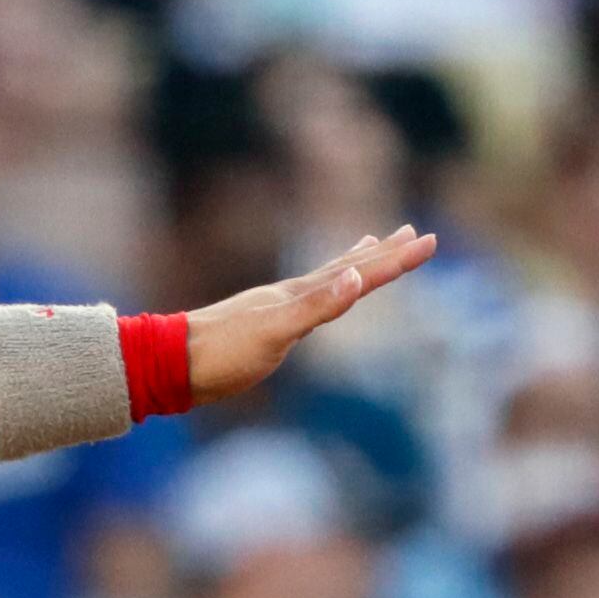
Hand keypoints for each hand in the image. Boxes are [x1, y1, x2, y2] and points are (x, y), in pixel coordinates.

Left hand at [182, 227, 438, 398]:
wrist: (170, 364)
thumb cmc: (222, 354)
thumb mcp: (274, 333)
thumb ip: (317, 307)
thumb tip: (358, 277)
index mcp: (300, 296)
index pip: (359, 273)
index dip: (395, 260)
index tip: (428, 240)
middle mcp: (291, 294)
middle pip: (348, 267)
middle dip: (384, 253)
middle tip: (415, 233)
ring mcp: (277, 307)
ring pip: (328, 277)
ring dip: (356, 262)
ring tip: (374, 245)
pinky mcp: (264, 324)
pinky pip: (307, 298)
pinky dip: (324, 288)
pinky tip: (320, 290)